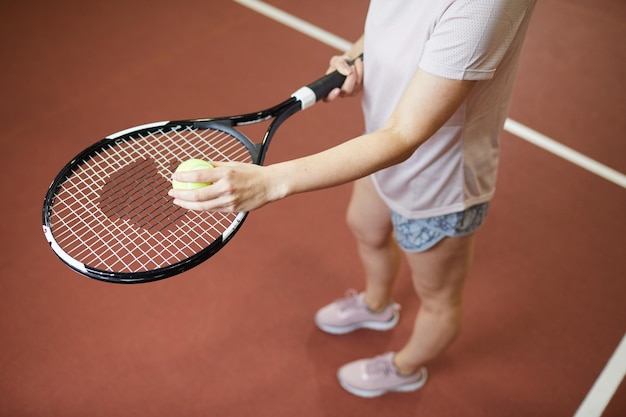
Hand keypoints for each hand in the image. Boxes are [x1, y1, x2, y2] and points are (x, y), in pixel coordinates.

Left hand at [168, 161, 282, 211]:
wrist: (270, 186)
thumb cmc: (251, 173)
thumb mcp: (233, 164)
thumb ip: (215, 165)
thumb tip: (198, 163)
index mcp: (226, 174)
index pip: (199, 175)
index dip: (184, 177)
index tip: (174, 176)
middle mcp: (227, 188)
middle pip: (198, 194)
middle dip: (181, 194)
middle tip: (171, 192)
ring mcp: (230, 201)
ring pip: (203, 206)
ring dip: (187, 204)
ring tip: (178, 201)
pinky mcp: (233, 209)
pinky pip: (213, 209)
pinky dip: (201, 207)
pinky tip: (194, 205)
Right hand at [324, 54, 363, 102]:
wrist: (351, 62)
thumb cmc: (341, 63)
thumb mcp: (336, 60)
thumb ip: (339, 64)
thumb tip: (348, 72)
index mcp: (330, 88)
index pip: (327, 98)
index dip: (331, 96)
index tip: (337, 89)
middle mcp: (340, 93)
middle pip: (347, 90)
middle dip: (351, 76)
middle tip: (352, 65)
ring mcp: (351, 92)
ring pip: (356, 85)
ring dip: (358, 71)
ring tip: (357, 61)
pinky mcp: (359, 89)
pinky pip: (363, 82)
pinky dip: (363, 71)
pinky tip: (360, 65)